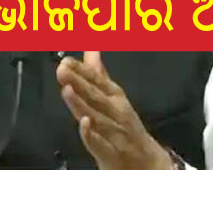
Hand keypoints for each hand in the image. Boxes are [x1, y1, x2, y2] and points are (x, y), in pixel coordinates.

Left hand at [56, 51, 172, 169]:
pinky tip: (84, 123)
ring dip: (82, 104)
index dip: (82, 70)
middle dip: (79, 82)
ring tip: (67, 89)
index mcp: (115, 97)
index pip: (97, 81)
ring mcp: (115, 134)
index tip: (65, 60)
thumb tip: (91, 48)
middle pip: (95, 96)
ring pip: (96, 117)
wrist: (150, 164)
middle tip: (62, 69)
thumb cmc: (126, 125)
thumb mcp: (114, 96)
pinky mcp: (112, 156)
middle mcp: (116, 112)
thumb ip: (98, 73)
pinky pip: (101, 145)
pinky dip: (92, 135)